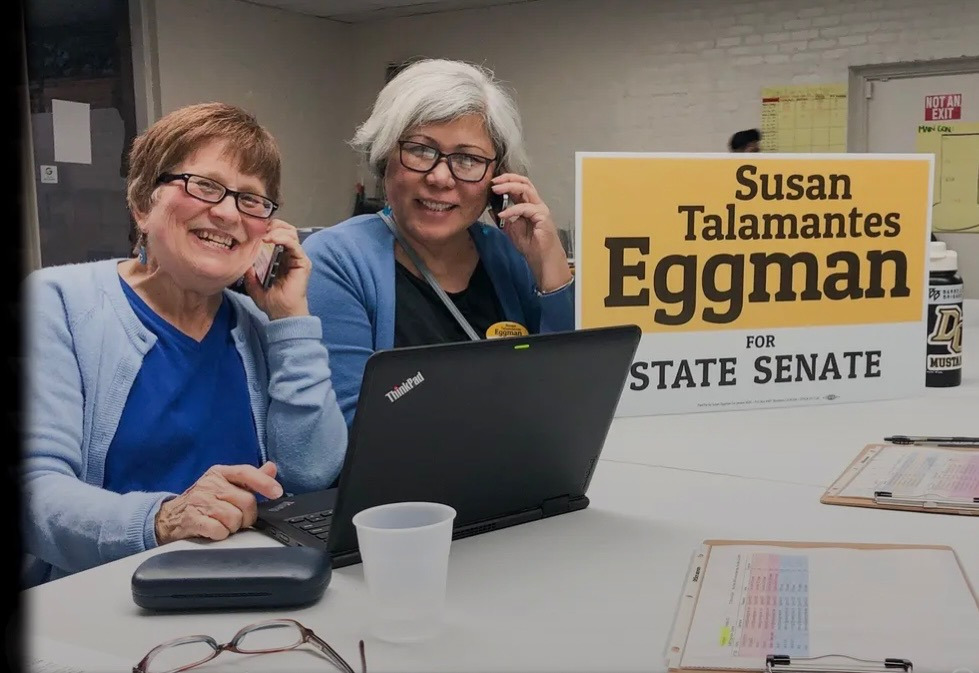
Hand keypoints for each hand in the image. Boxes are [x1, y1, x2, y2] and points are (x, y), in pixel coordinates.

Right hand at [154, 462, 282, 543]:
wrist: (169, 517)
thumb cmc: (202, 501)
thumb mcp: (225, 484)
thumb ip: (250, 479)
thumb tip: (271, 468)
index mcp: (220, 473)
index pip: (246, 472)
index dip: (264, 483)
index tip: (277, 492)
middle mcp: (210, 484)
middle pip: (246, 501)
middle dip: (246, 516)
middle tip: (236, 518)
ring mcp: (200, 501)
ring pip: (234, 518)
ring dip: (232, 527)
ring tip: (222, 523)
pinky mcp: (193, 519)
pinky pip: (219, 530)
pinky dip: (220, 534)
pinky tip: (214, 530)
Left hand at [243, 219, 311, 319]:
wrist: (282, 314)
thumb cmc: (271, 300)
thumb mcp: (252, 283)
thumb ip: (248, 270)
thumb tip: (243, 258)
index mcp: (280, 256)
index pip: (276, 233)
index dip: (266, 227)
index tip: (252, 228)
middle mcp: (290, 254)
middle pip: (285, 228)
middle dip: (272, 224)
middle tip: (258, 229)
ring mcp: (297, 257)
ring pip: (290, 232)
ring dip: (276, 230)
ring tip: (264, 235)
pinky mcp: (303, 262)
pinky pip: (294, 244)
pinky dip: (282, 238)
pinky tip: (270, 239)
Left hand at [491, 174, 571, 292]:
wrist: (541, 259)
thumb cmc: (530, 246)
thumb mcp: (510, 230)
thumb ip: (503, 218)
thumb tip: (491, 208)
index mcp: (529, 205)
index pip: (519, 186)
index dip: (506, 181)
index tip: (492, 182)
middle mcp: (536, 204)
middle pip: (524, 182)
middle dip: (508, 179)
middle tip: (494, 182)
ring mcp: (540, 209)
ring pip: (526, 189)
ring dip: (509, 187)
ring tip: (495, 190)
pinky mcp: (542, 216)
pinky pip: (525, 208)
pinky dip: (512, 210)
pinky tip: (502, 215)